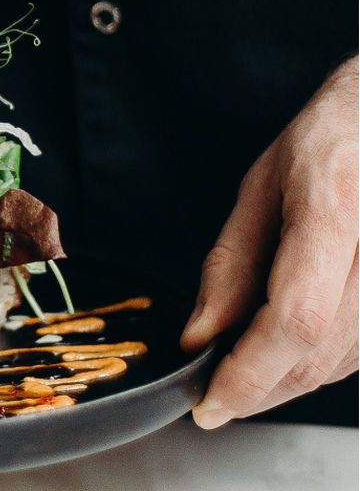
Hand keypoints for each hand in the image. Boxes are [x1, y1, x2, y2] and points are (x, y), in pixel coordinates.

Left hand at [181, 56, 357, 427]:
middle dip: (259, 390)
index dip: (250, 374)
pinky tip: (288, 352)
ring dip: (287, 383)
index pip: (296, 318)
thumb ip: (230, 266)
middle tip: (215, 398)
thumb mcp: (260, 189)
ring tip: (245, 370)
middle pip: (321, 353)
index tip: (210, 404)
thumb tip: (200, 337)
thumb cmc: (329, 141)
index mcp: (335, 209)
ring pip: (345, 363)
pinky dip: (320, 364)